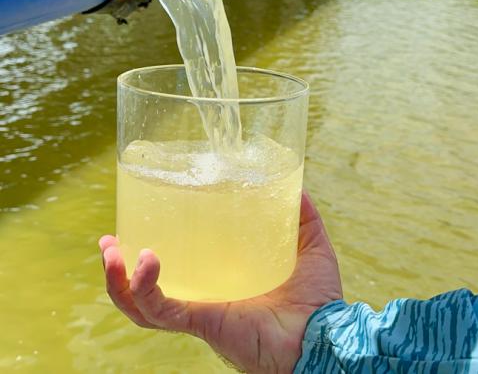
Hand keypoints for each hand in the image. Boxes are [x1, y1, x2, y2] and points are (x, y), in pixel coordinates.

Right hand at [99, 193, 341, 373]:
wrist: (326, 337)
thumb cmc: (318, 298)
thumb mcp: (308, 245)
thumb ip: (301, 215)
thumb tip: (292, 184)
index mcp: (221, 282)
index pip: (179, 270)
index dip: (153, 254)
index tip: (137, 226)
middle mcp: (204, 299)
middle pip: (148, 290)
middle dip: (121, 269)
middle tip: (107, 242)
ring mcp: (200, 312)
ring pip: (142, 304)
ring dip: (119, 280)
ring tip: (111, 251)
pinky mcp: (203, 321)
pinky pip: (162, 310)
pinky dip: (144, 289)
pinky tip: (144, 261)